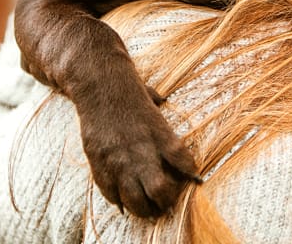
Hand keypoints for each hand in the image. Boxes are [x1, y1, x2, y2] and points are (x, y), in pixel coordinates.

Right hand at [77, 89, 200, 218]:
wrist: (100, 85)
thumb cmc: (130, 92)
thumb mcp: (157, 107)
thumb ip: (165, 128)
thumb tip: (175, 136)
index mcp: (159, 132)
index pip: (183, 161)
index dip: (190, 174)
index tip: (192, 178)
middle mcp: (140, 150)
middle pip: (159, 189)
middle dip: (166, 201)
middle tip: (167, 202)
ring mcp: (118, 159)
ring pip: (135, 200)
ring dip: (144, 207)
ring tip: (148, 207)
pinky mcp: (99, 163)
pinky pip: (111, 194)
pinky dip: (120, 200)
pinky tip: (125, 199)